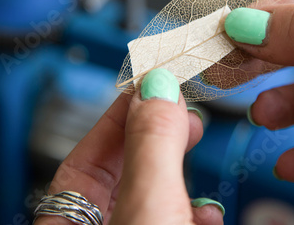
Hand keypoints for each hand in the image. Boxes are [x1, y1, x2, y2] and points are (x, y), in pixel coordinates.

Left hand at [34, 69, 224, 224]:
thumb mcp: (148, 209)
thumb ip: (151, 148)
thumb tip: (158, 90)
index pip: (86, 155)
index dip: (122, 113)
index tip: (153, 83)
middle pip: (122, 171)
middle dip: (156, 134)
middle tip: (181, 109)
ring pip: (152, 196)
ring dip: (179, 170)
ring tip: (194, 141)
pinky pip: (174, 219)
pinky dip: (194, 211)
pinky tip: (207, 212)